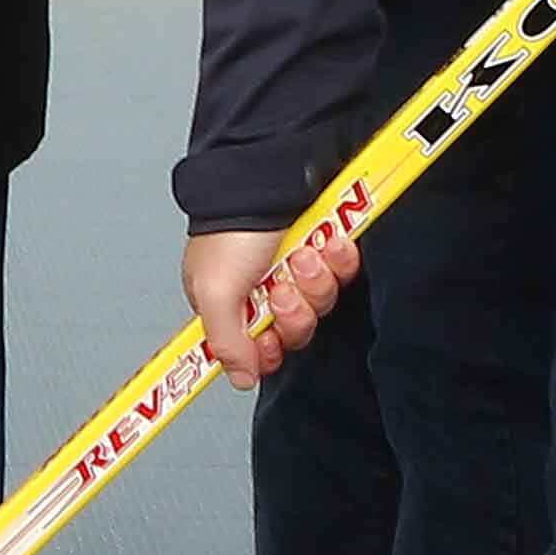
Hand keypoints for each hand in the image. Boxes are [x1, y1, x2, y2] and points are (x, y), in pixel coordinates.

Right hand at [186, 219, 359, 383]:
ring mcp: (298, 272)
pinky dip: (338, 258)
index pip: (257, 352)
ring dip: (314, 280)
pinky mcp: (326, 253)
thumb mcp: (212, 291)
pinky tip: (325, 242)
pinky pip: (343, 273)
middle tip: (281, 289)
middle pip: (295, 332)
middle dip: (294, 311)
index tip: (267, 340)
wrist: (266, 177)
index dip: (268, 352)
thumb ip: (224, 342)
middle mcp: (265, 292)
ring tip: (301, 255)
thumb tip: (239, 377)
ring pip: (321, 303)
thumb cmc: (232, 227)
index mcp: (230, 305)